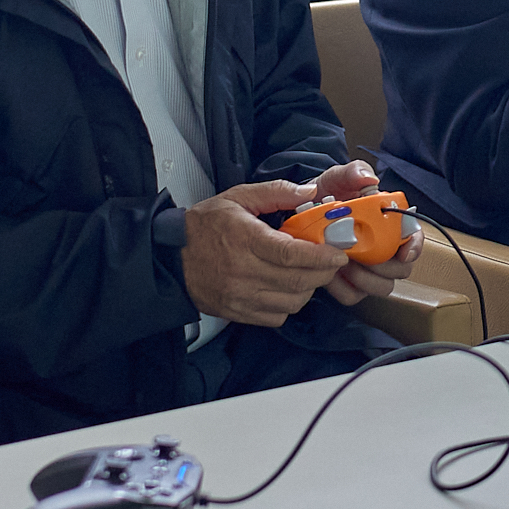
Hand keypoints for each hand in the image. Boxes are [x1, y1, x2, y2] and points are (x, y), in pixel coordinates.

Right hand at [179, 182, 347, 325]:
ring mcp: (239, 296)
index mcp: (245, 240)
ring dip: (308, 289)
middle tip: (331, 263)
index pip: (292, 255)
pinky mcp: (236, 312)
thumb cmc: (205, 225)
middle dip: (323, 274)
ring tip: (308, 274)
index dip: (321, 257)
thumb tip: (309, 192)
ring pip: (291, 302)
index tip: (338, 253)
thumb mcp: (239, 197)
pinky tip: (287, 288)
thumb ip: (276, 192)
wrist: (170, 257)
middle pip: (297, 281)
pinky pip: (276, 317)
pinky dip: (289, 305)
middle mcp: (243, 271)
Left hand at [297, 159, 424, 305]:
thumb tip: (370, 180)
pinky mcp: (349, 284)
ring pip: (382, 287)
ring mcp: (368, 269)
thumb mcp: (338, 177)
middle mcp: (383, 248)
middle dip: (384, 268)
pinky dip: (343, 288)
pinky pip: (354, 296)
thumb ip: (354, 172)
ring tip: (344, 264)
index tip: (403, 253)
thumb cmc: (327, 194)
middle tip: (361, 257)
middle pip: (401, 269)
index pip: (414, 238)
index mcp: (388, 223)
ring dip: (365, 280)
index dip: (414, 247)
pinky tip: (331, 274)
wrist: (300, 212)